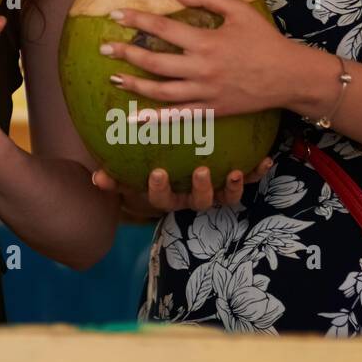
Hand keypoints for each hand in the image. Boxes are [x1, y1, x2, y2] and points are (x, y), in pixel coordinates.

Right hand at [91, 157, 273, 214]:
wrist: (176, 178)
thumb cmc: (148, 173)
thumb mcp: (130, 177)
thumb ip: (114, 178)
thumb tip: (96, 178)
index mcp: (168, 196)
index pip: (161, 198)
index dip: (160, 188)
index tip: (158, 172)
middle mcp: (192, 198)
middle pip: (199, 202)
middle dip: (202, 188)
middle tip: (202, 170)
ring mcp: (214, 193)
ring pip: (225, 197)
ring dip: (233, 187)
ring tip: (236, 171)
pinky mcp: (232, 183)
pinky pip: (248, 181)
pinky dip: (257, 173)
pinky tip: (265, 159)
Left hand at [99, 0, 314, 118]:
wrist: (290, 76)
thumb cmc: (264, 40)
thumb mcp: (240, 10)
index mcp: (207, 42)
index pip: (162, 29)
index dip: (136, 21)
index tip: (115, 14)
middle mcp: (202, 69)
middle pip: (154, 62)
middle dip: (125, 54)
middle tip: (103, 48)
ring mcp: (206, 93)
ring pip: (161, 92)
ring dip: (134, 85)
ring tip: (114, 77)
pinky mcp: (212, 111)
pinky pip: (179, 116)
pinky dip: (156, 119)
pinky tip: (136, 118)